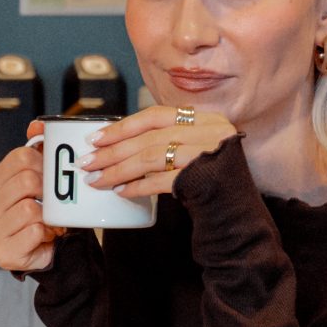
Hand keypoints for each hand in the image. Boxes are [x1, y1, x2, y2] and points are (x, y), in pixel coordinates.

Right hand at [0, 124, 61, 273]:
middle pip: (26, 181)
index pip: (21, 157)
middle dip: (49, 192)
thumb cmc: (47, 211)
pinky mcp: (2, 254)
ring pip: (30, 209)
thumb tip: (36, 125)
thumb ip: (39, 149)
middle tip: (55, 203)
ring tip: (50, 223)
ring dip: (49, 217)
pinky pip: (33, 232)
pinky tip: (45, 238)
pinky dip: (47, 235)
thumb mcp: (44, 178)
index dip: (45, 164)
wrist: (51, 250)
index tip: (53, 177)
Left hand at [86, 105, 240, 200]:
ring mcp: (208, 153)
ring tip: (98, 180)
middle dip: (113, 151)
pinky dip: (139, 187)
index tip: (95, 138)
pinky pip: (162, 180)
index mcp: (204, 119)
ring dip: (119, 170)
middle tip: (87, 163)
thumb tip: (119, 143)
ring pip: (152, 157)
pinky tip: (122, 192)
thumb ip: (167, 140)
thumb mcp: (193, 150)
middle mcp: (208, 131)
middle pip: (149, 138)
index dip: (122, 126)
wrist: (238, 210)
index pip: (154, 116)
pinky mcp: (204, 178)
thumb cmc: (210, 179)